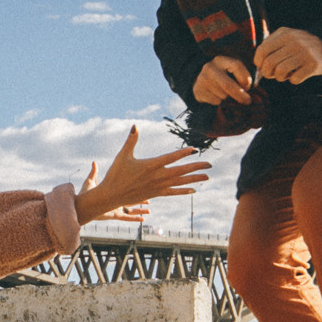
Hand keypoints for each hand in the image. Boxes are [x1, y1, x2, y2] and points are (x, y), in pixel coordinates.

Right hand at [74, 126, 209, 224]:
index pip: (171, 157)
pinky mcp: (156, 194)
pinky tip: (194, 190)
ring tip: (207, 176)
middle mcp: (157, 176)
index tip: (195, 149)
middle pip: (181, 171)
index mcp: (150, 165)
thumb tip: (135, 125)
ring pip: (180, 182)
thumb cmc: (116, 174)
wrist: (112, 195)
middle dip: (196, 167)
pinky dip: (184, 191)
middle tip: (210, 164)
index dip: (184, 153)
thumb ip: (131, 140)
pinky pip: (173, 192)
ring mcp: (158, 186)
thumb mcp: (123, 155)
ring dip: (194, 179)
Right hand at [192, 55, 254, 104]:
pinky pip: (215, 101)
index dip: (245, 78)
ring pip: (222, 95)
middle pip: (228, 85)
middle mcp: (210, 68)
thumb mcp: (231, 71)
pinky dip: (221, 102)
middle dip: (240, 95)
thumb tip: (256, 91)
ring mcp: (202, 79)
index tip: (249, 87)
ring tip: (228, 95)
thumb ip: (243, 77)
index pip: (236, 65)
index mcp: (221, 60)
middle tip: (248, 101)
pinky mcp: (198, 90)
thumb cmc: (223, 76)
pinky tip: (218, 96)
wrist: (200, 80)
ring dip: (229, 99)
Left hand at [254, 28, 321, 83]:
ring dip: (280, 78)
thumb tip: (257, 63)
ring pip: (280, 72)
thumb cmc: (303, 48)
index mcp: (285, 34)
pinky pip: (295, 79)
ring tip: (285, 75)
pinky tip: (297, 76)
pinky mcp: (313, 65)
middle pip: (270, 63)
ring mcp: (305, 53)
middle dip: (268, 73)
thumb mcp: (288, 38)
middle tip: (273, 75)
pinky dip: (293, 80)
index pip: (262, 50)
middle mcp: (295, 41)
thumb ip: (272, 45)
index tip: (262, 67)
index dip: (258, 62)